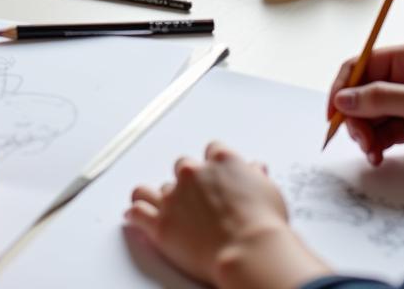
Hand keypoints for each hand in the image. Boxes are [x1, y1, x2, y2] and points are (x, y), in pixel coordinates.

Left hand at [126, 142, 328, 288]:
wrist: (248, 251)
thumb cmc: (263, 225)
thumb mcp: (268, 192)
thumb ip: (255, 177)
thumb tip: (255, 170)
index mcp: (220, 160)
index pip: (211, 151)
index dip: (213, 165)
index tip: (214, 175)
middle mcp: (193, 173)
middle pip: (183, 167)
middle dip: (189, 181)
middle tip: (196, 198)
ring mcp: (174, 197)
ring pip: (156, 188)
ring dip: (159, 196)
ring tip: (158, 202)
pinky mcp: (160, 223)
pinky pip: (138, 212)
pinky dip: (135, 213)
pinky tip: (134, 215)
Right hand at [329, 42, 403, 173]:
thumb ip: (380, 99)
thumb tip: (342, 99)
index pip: (359, 65)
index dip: (341, 87)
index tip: (332, 113)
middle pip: (361, 92)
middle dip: (354, 116)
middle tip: (358, 140)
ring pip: (371, 115)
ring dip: (365, 133)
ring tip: (372, 152)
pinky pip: (385, 132)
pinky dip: (377, 143)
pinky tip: (379, 156)